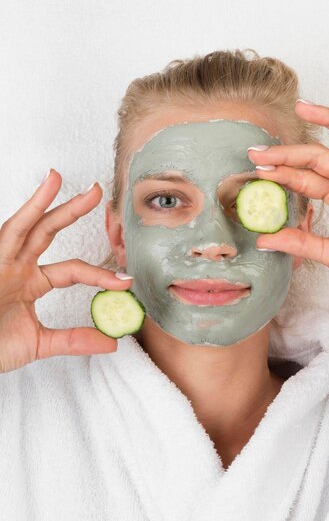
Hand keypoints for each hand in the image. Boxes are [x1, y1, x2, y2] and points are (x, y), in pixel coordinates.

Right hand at [0, 170, 133, 373]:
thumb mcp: (38, 343)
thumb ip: (73, 340)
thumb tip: (111, 342)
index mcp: (29, 282)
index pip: (71, 269)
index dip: (99, 274)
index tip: (125, 282)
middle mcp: (15, 267)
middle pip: (47, 232)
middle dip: (71, 210)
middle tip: (97, 191)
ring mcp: (0, 263)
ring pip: (22, 226)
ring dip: (40, 201)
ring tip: (56, 177)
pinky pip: (8, 234)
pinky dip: (26, 214)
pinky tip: (39, 193)